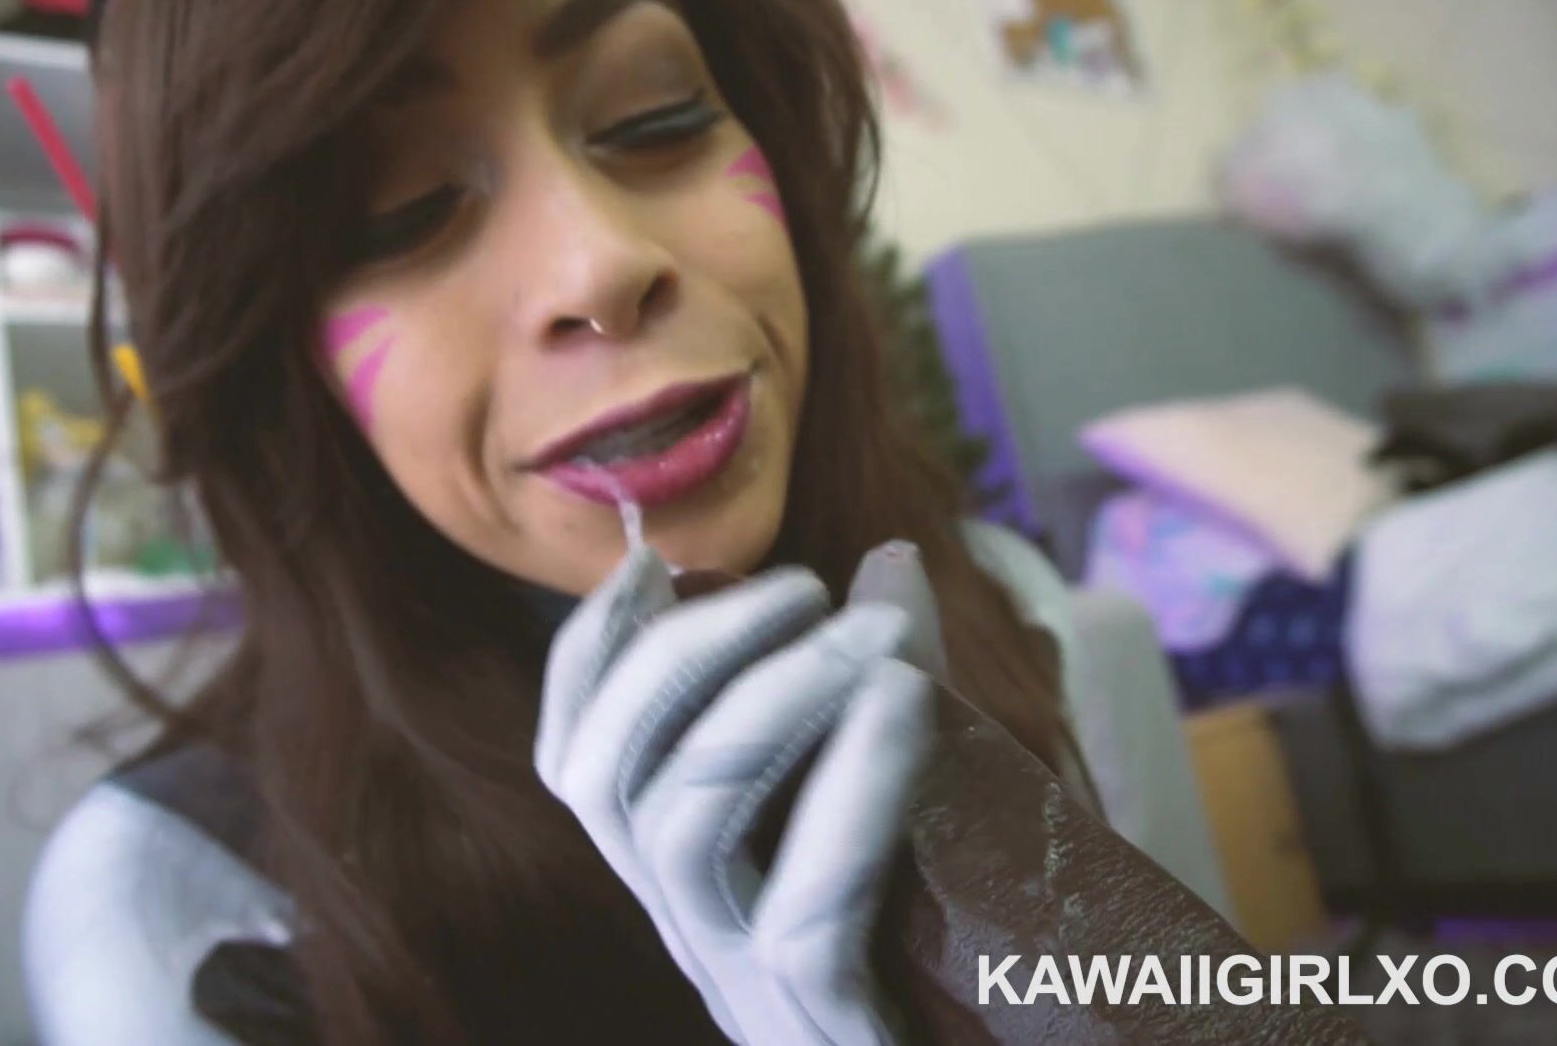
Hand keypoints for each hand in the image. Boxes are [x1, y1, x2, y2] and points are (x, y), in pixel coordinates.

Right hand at [535, 543, 936, 1044]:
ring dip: (769, 700)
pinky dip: (849, 794)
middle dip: (684, 654)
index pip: (581, 765)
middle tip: (803, 585)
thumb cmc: (974, 947)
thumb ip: (895, 689)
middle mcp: (697, 936)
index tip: (648, 562)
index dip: (590, 657)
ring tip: (873, 633)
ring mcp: (750, 998)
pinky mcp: (825, 1034)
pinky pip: (804, 916)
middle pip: (609, 783)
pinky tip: (904, 707)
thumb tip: (888, 558)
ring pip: (685, 832)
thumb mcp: (927, 800)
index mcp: (697, 880)